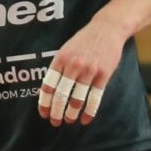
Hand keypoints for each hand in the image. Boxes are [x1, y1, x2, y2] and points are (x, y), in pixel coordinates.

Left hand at [40, 13, 130, 127]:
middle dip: (56, 112)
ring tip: (69, 121)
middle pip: (61, 95)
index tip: (43, 113)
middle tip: (55, 122)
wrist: (107, 28)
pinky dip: (89, 112)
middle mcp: (73, 65)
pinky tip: (85, 119)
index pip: (48, 86)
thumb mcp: (66, 50)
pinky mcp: (103, 75)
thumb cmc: (84, 41)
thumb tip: (48, 91)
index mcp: (60, 59)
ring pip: (77, 99)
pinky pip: (94, 98)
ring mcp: (89, 70)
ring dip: (71, 114)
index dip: (44, 102)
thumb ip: (58, 68)